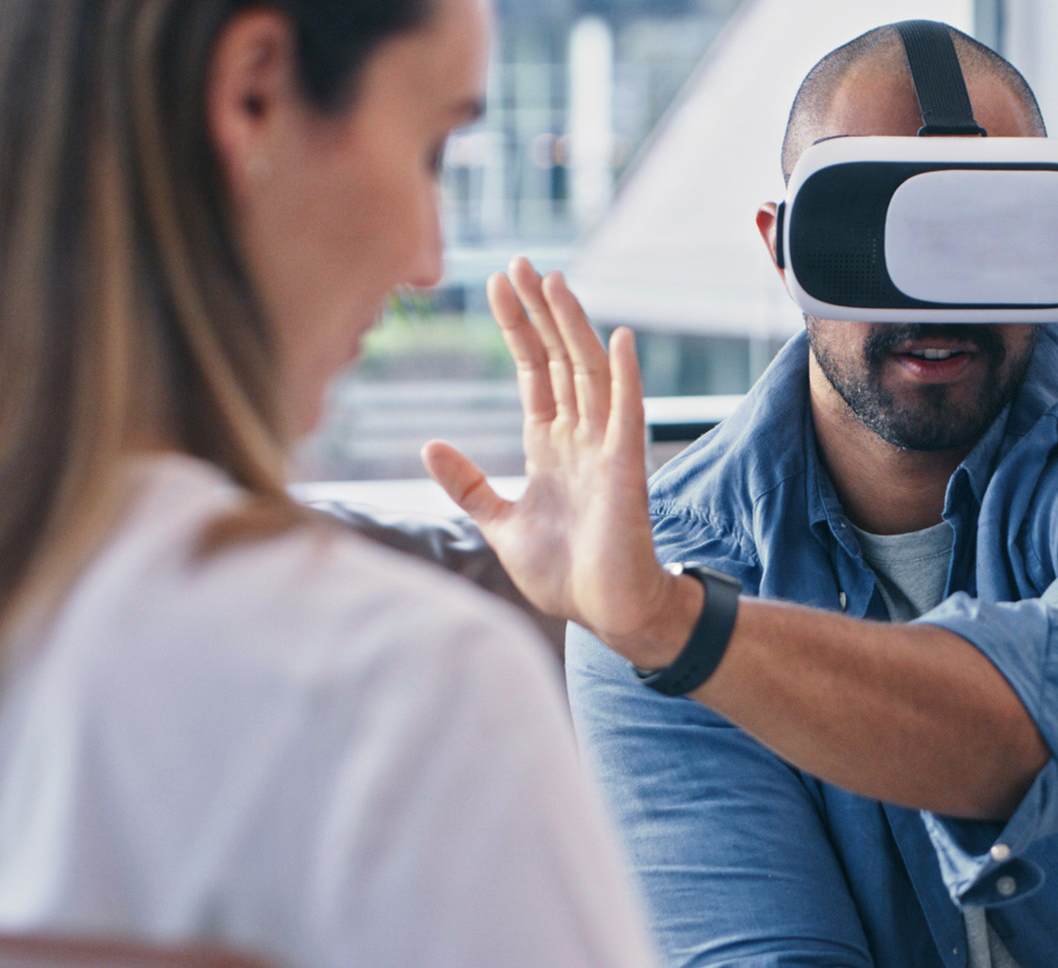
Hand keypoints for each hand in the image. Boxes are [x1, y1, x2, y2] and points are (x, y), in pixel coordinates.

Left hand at [423, 258, 699, 667]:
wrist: (605, 615)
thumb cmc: (563, 574)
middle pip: (558, 359)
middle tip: (520, 262)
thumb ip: (469, 486)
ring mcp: (604, 449)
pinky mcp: (626, 471)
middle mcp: (579, 437)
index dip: (516, 328)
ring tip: (553, 282)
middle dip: (538, 312)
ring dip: (573, 328)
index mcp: (549, 446)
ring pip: (589, 373)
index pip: (532, 371)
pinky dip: (625, 377)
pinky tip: (619, 338)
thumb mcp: (500, 525)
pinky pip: (628, 415)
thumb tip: (429, 446)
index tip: (498, 284)